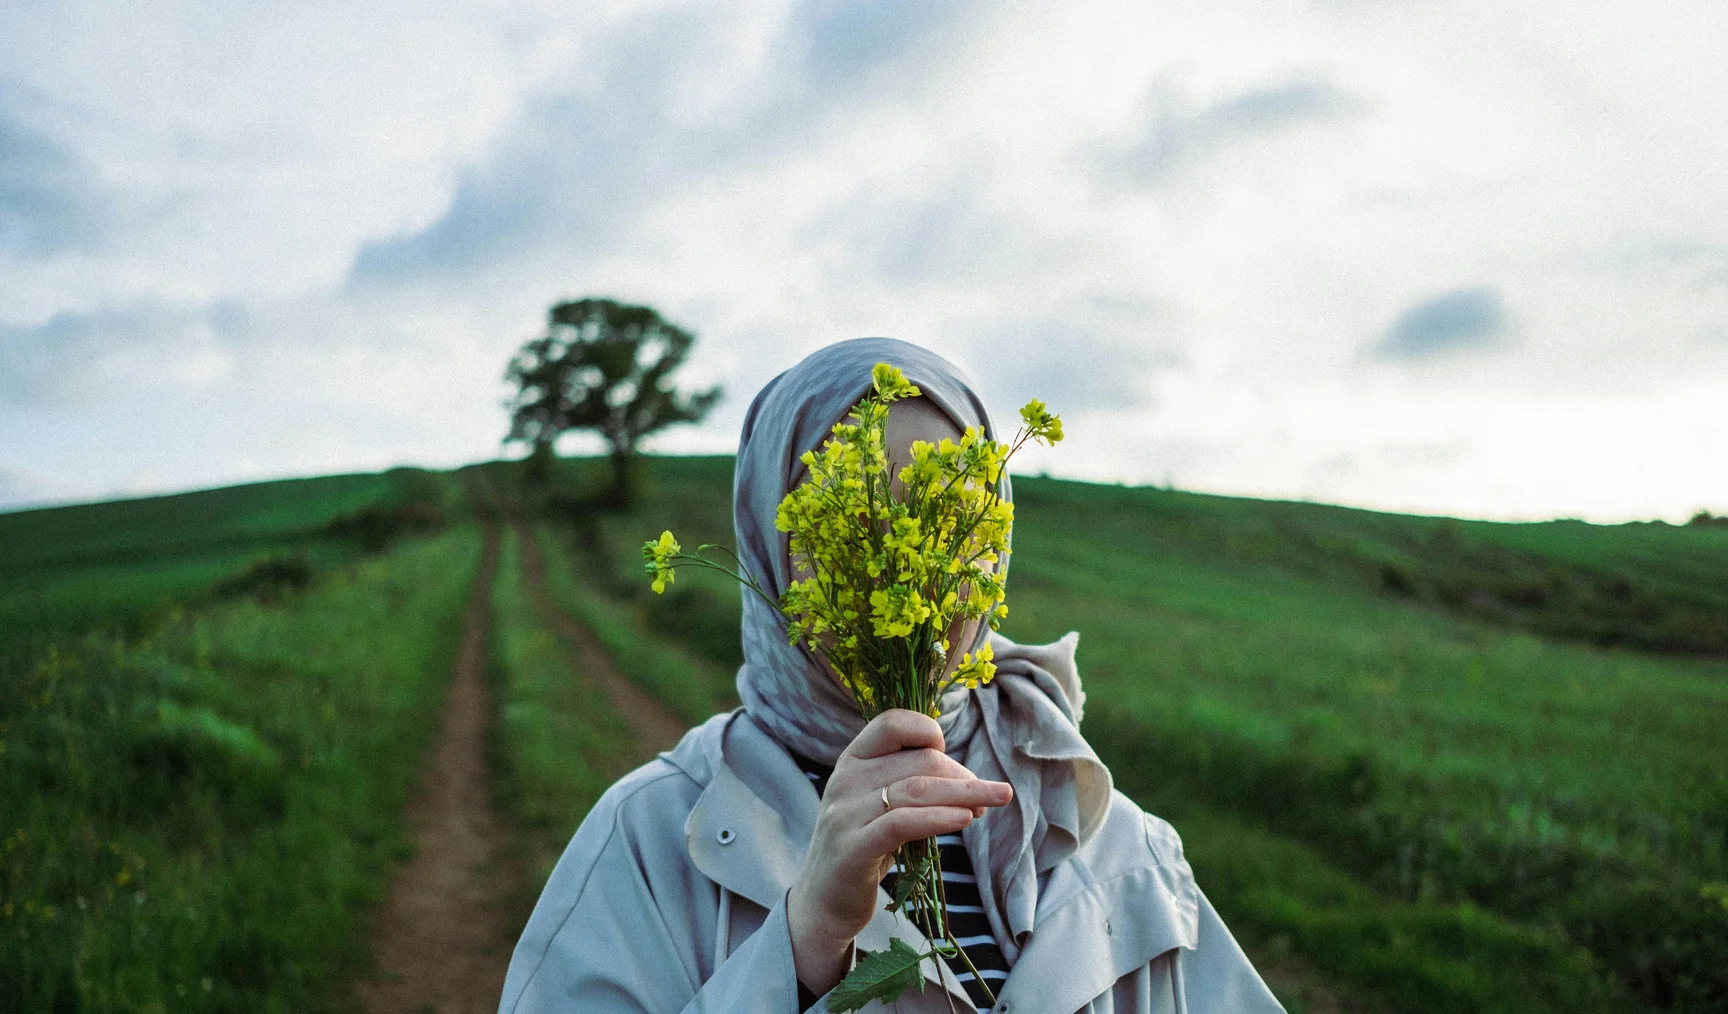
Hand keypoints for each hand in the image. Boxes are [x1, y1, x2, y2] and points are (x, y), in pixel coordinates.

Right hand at [786, 709, 1013, 994]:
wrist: (823, 903)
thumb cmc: (864, 848)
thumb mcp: (880, 806)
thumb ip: (910, 784)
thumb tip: (967, 778)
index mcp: (852, 761)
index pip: (893, 724)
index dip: (928, 732)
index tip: (951, 758)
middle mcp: (845, 780)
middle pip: (919, 762)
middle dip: (962, 775)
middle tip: (990, 795)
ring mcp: (845, 814)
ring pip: (917, 790)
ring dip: (964, 794)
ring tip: (992, 802)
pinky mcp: (852, 848)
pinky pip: (903, 823)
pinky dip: (940, 818)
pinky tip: (965, 819)